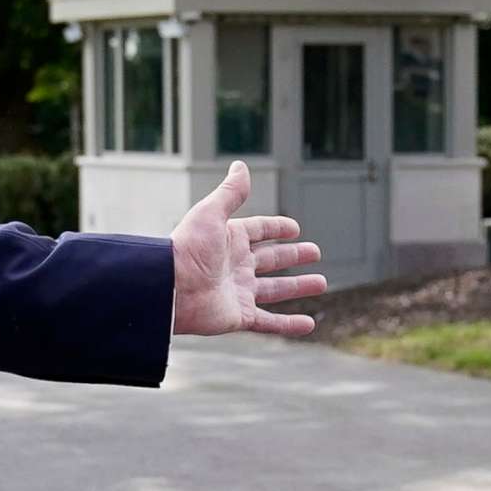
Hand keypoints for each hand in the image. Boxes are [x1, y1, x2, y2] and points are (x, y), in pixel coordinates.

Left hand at [169, 160, 325, 336]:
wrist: (170, 288)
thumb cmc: (187, 248)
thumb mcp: (211, 214)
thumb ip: (230, 193)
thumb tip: (241, 165)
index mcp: (230, 240)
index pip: (259, 231)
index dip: (277, 228)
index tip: (295, 228)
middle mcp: (235, 265)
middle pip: (271, 259)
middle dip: (293, 256)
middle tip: (315, 252)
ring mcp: (238, 292)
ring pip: (275, 290)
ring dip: (298, 287)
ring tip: (321, 282)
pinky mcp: (238, 316)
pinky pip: (269, 322)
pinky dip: (289, 325)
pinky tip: (308, 325)